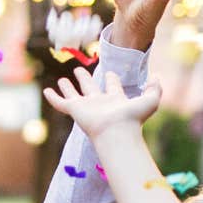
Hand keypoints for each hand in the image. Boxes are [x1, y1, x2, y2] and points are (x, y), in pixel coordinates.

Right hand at [43, 68, 160, 138]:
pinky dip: (53, 98)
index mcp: (115, 100)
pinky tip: (46, 91)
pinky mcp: (75, 110)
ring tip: (62, 80)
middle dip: (85, 79)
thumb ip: (155, 88)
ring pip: (74, 95)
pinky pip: (60, 103)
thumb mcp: (151, 100)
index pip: (112, 87)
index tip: (109, 73)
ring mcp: (86, 107)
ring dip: (68, 87)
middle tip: (79, 70)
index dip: (112, 79)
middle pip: (90, 88)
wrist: (117, 131)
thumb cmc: (133, 118)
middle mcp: (99, 103)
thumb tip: (156, 76)